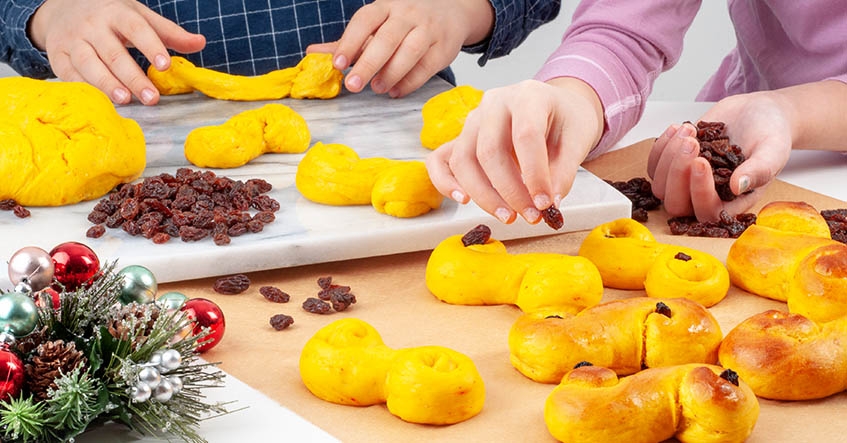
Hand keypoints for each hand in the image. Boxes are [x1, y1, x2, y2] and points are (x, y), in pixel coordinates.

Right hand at [29, 0, 205, 104]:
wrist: (63, 8)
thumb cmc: (111, 16)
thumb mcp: (139, 16)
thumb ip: (170, 33)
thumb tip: (200, 43)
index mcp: (117, 13)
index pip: (137, 29)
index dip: (151, 47)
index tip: (165, 65)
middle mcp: (93, 26)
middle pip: (114, 53)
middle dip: (133, 77)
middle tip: (152, 98)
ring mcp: (73, 40)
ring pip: (89, 64)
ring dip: (107, 84)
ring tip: (126, 100)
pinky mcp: (58, 56)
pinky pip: (70, 74)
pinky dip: (85, 88)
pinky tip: (102, 101)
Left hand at [306, 0, 492, 97]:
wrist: (451, 10)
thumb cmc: (404, 21)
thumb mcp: (376, 24)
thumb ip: (347, 41)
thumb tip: (312, 53)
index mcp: (385, 6)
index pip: (365, 20)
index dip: (350, 42)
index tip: (338, 64)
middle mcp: (407, 14)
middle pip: (387, 38)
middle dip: (368, 63)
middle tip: (353, 85)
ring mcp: (428, 29)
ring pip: (410, 51)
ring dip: (391, 73)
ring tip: (377, 88)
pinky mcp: (444, 46)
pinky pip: (427, 66)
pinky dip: (410, 81)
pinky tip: (396, 91)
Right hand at [425, 78, 603, 223]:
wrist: (556, 109)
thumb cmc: (566, 121)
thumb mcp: (578, 140)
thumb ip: (564, 172)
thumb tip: (550, 204)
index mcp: (528, 95)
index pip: (525, 135)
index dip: (535, 174)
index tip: (545, 203)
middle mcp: (494, 103)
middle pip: (490, 151)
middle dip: (510, 191)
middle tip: (531, 216)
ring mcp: (473, 120)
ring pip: (463, 160)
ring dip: (483, 195)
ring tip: (507, 216)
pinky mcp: (461, 137)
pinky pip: (440, 160)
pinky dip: (446, 182)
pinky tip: (463, 200)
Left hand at [647, 91, 792, 220]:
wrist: (758, 114)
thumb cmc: (770, 135)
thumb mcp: (774, 150)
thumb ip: (760, 169)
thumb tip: (739, 186)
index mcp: (732, 202)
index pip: (707, 212)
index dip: (700, 193)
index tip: (702, 162)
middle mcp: (706, 197)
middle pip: (676, 204)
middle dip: (677, 175)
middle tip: (692, 144)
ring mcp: (686, 183)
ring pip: (660, 186)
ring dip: (668, 158)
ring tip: (690, 131)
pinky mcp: (674, 166)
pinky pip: (654, 166)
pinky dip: (661, 147)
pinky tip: (680, 128)